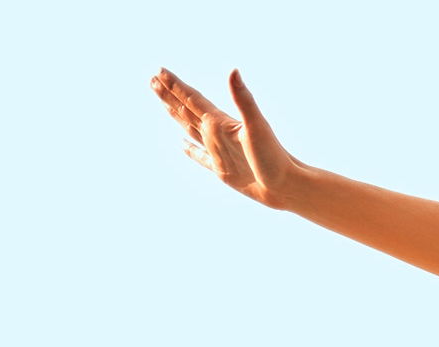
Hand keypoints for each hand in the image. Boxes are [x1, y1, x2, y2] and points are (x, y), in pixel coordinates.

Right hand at [150, 68, 311, 209]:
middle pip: (187, 109)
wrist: (286, 185)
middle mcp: (217, 133)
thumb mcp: (256, 126)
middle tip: (152, 79)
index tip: (158, 71)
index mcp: (221, 122)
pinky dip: (189, 150)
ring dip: (176, 115)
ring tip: (163, 103)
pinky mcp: (221, 170)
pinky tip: (182, 145)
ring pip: (190, 129)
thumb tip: (233, 70)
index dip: (175, 86)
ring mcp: (219, 151)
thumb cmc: (273, 156)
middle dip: (169, 95)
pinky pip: (199, 157)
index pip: (192, 99)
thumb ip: (243, 99)